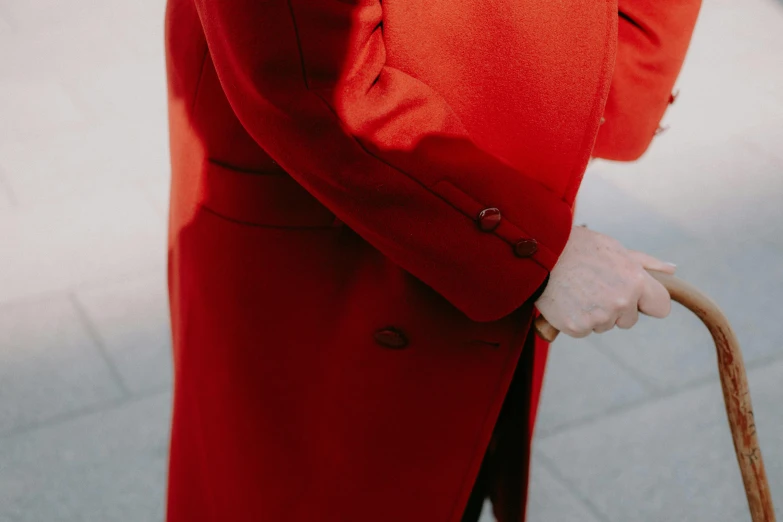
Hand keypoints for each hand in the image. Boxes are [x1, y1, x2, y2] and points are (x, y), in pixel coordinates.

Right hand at [534, 226, 675, 337]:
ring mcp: (598, 317)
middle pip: (629, 320)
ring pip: (605, 325)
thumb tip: (673, 270)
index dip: (647, 303)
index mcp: (635, 281)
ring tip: (577, 290)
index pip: (661, 308)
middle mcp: (621, 302)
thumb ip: (646, 264)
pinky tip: (567, 300)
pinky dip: (575, 319)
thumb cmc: (578, 247)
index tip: (635, 298)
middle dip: (616, 308)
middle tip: (594, 286)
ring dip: (594, 314)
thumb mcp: (615, 249)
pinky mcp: (577, 327)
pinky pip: (583, 330)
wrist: (539, 253)